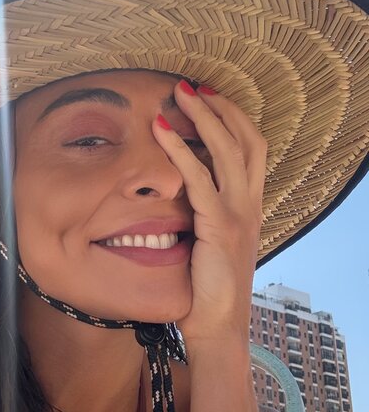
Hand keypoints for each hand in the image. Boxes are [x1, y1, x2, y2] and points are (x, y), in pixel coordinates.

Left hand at [153, 80, 267, 349]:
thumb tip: (183, 195)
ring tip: (177, 94)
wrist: (217, 326)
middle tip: (191, 86)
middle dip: (219, 107)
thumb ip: (206, 215)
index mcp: (251, 205)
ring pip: (227, 149)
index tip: (207, 98)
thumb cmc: (209, 289)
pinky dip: (179, 149)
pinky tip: (161, 131)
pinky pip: (199, 177)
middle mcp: (250, 203)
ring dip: (202, 117)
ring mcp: (238, 213)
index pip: (251, 147)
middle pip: (245, 138)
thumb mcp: (211, 242)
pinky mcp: (218, 226)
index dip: (232, 118)